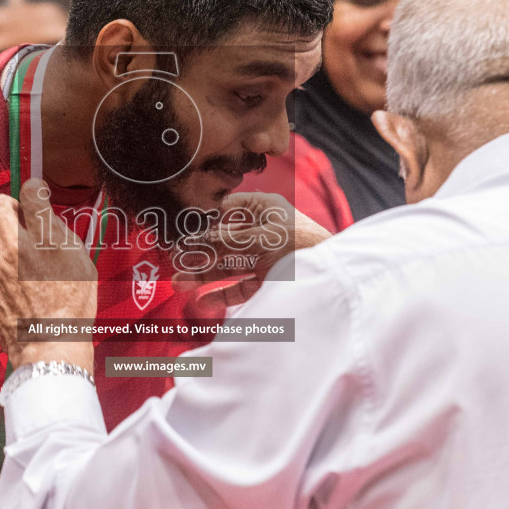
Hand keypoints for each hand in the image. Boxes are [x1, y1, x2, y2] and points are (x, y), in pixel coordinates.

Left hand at [0, 179, 96, 371]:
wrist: (49, 345)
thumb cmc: (72, 308)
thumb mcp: (82, 263)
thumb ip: (61, 234)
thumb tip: (45, 216)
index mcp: (46, 240)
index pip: (32, 192)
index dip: (35, 190)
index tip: (37, 196)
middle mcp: (16, 247)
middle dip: (8, 207)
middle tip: (18, 219)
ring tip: (10, 247)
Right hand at [175, 191, 331, 312]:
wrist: (338, 279)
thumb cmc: (301, 245)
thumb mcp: (256, 240)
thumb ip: (220, 243)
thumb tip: (187, 246)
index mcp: (262, 208)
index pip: (222, 210)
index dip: (198, 221)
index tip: (174, 232)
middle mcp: (261, 229)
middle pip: (221, 239)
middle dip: (196, 251)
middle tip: (170, 261)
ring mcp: (264, 255)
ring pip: (227, 263)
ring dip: (203, 273)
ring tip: (177, 282)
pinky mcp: (268, 279)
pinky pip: (240, 285)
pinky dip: (222, 293)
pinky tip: (203, 301)